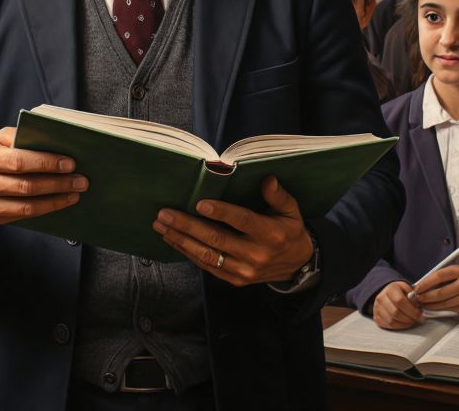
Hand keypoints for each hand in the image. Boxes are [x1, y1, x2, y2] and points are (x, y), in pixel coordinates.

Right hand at [0, 127, 86, 225]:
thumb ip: (19, 138)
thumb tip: (53, 141)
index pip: (19, 161)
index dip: (46, 163)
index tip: (70, 163)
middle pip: (26, 185)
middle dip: (57, 183)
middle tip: (80, 180)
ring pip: (27, 204)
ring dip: (56, 199)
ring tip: (75, 192)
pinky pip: (24, 215)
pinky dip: (46, 208)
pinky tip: (61, 202)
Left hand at [152, 176, 312, 286]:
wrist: (297, 266)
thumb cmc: (290, 231)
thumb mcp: (292, 211)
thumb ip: (278, 196)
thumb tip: (267, 179)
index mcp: (270, 234)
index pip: (242, 221)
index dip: (221, 213)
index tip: (199, 203)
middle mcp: (256, 254)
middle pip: (216, 239)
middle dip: (187, 226)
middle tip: (165, 214)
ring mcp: (244, 270)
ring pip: (207, 256)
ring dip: (181, 240)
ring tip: (161, 226)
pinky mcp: (235, 280)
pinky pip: (207, 266)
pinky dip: (188, 253)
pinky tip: (173, 240)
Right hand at [373, 281, 424, 329]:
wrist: (388, 294)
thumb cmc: (400, 292)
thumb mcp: (408, 288)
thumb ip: (414, 295)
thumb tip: (419, 305)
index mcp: (390, 289)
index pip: (400, 301)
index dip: (412, 310)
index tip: (421, 315)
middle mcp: (381, 298)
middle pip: (395, 313)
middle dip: (409, 319)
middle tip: (417, 319)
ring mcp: (377, 308)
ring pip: (391, 321)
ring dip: (404, 324)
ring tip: (412, 321)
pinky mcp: (376, 317)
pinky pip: (387, 326)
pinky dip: (398, 327)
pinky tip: (404, 323)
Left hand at [412, 266, 458, 314]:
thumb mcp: (452, 273)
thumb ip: (438, 278)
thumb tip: (420, 286)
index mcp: (458, 271)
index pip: (438, 276)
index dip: (425, 283)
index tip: (416, 288)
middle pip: (440, 292)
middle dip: (426, 297)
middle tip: (417, 298)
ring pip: (443, 303)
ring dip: (430, 304)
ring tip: (422, 303)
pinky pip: (448, 309)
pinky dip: (437, 308)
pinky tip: (431, 307)